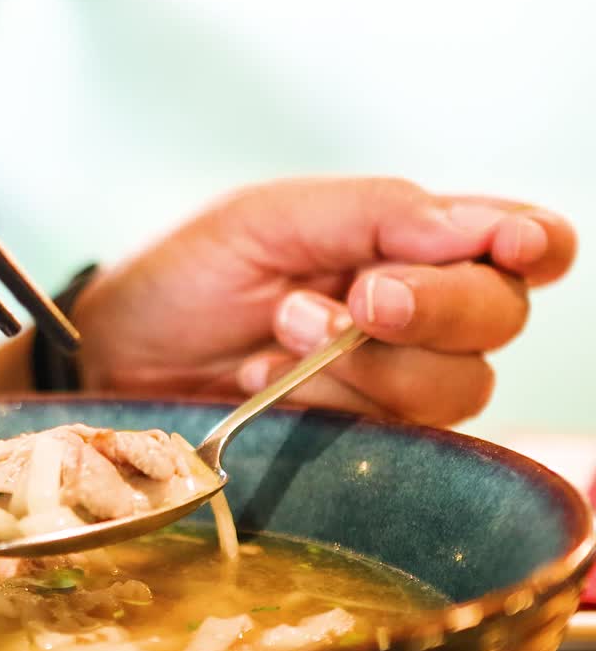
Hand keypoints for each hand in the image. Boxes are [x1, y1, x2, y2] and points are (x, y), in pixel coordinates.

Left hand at [71, 177, 576, 426]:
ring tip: (279, 334)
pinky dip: (333, 403)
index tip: (509, 246)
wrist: (118, 359)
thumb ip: (372, 213)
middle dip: (437, 306)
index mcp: (405, 241)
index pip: (517, 241)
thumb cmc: (187, 276)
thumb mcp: (265, 220)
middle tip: (362, 298)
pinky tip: (267, 382)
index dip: (532, 244)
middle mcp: (416, 312)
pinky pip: (395, 434)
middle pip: (499, 317)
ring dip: (368, 361)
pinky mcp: (358, 438)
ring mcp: (390, 380)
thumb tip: (475, 226)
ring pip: (457, 386)